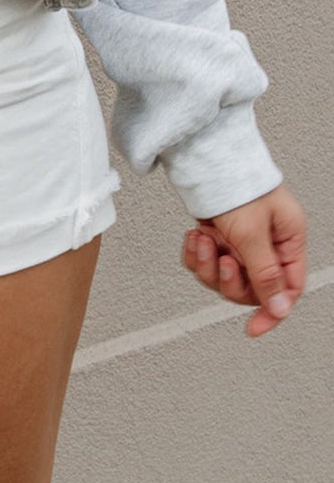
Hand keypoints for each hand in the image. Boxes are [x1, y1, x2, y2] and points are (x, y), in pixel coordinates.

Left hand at [182, 184, 305, 337]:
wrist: (202, 154)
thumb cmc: (235, 182)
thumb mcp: (252, 233)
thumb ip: (265, 274)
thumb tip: (279, 309)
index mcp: (287, 240)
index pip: (289, 288)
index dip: (272, 311)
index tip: (253, 328)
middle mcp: (266, 242)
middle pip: (252, 287)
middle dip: (230, 280)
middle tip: (221, 260)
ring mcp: (240, 239)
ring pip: (224, 277)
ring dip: (208, 264)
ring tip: (203, 239)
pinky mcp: (217, 234)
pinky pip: (205, 262)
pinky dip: (195, 254)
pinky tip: (193, 236)